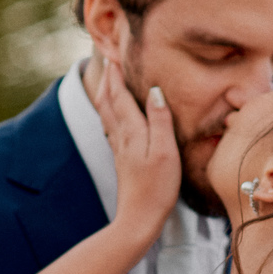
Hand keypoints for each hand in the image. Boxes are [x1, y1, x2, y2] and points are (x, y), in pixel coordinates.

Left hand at [92, 59, 180, 246]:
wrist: (138, 220)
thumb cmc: (156, 188)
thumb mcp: (165, 152)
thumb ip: (160, 120)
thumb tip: (155, 91)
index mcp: (132, 132)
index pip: (120, 96)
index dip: (116, 75)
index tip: (114, 53)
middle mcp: (122, 138)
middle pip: (108, 102)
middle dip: (108, 80)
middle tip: (108, 60)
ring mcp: (120, 150)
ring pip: (107, 115)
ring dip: (106, 95)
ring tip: (108, 81)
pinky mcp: (122, 162)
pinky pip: (112, 129)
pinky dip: (110, 114)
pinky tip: (113, 118)